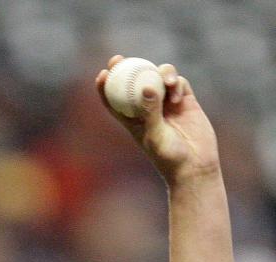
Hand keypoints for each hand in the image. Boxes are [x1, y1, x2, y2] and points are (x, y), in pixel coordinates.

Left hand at [96, 55, 220, 183]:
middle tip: (119, 58)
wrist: (195, 165)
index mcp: (132, 120)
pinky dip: (176, 83)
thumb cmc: (169, 157)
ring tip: (167, 81)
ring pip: (158, 78)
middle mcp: (148, 109)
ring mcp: (167, 104)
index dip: (106, 86)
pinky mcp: (185, 101)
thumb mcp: (155, 135)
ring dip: (160, 73)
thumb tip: (146, 86)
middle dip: (125, 68)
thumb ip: (150, 112)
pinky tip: (177, 94)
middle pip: (133, 83)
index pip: (114, 101)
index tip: (103, 73)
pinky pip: (178, 83)